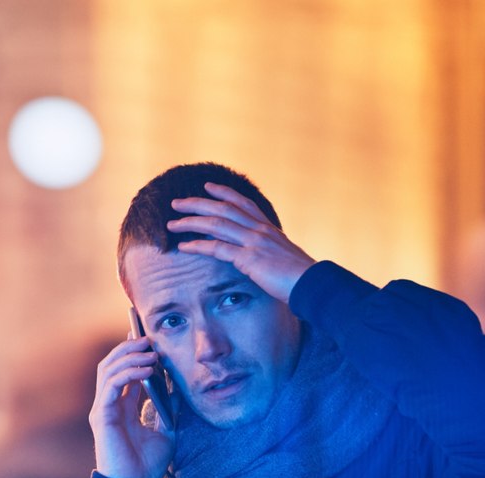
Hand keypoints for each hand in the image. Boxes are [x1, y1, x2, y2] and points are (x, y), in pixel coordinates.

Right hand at [88, 336, 174, 477]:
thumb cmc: (146, 465)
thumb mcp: (166, 431)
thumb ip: (168, 409)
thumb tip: (177, 387)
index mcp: (121, 408)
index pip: (122, 372)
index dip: (131, 353)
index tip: (146, 338)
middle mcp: (109, 405)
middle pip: (111, 365)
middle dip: (129, 348)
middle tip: (149, 339)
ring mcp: (103, 409)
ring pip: (108, 370)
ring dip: (129, 356)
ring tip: (150, 351)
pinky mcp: (102, 416)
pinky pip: (111, 385)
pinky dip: (128, 372)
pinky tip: (146, 369)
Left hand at [166, 182, 315, 303]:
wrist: (313, 284)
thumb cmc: (301, 277)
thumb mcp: (285, 258)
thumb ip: (271, 252)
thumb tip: (263, 257)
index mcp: (268, 228)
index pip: (243, 204)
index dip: (224, 193)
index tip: (208, 186)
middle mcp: (260, 230)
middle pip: (223, 209)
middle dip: (197, 204)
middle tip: (176, 203)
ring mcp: (254, 242)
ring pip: (216, 224)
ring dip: (191, 222)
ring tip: (171, 224)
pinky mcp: (249, 258)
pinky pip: (217, 248)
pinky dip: (197, 245)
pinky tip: (183, 246)